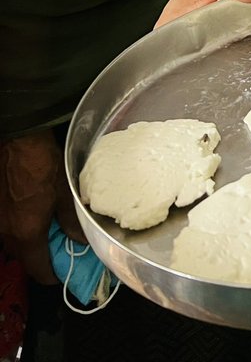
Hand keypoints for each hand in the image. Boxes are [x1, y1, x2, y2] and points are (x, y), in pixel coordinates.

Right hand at [0, 130, 85, 284]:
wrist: (18, 140)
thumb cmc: (42, 164)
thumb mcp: (65, 192)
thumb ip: (71, 220)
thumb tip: (79, 239)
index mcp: (26, 233)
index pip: (38, 270)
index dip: (53, 275)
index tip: (64, 271)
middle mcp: (6, 233)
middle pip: (24, 258)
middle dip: (41, 257)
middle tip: (59, 247)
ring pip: (13, 243)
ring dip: (29, 241)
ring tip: (47, 228)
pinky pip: (6, 228)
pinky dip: (18, 227)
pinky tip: (32, 213)